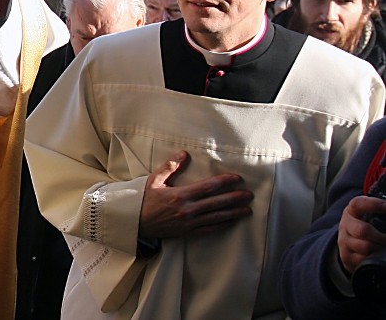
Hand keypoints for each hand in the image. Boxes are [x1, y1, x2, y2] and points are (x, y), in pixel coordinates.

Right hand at [138, 150, 252, 239]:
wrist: (136, 222)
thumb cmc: (145, 200)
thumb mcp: (154, 180)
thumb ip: (170, 167)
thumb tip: (184, 154)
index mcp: (180, 195)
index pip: (208, 187)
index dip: (224, 182)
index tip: (237, 179)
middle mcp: (187, 210)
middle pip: (216, 203)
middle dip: (234, 198)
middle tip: (249, 194)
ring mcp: (189, 223)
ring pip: (216, 217)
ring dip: (233, 212)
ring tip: (247, 209)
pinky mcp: (188, 233)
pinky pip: (209, 229)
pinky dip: (222, 224)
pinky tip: (232, 221)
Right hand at [337, 195, 385, 273]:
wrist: (347, 242)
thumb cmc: (363, 225)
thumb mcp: (367, 214)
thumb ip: (378, 213)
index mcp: (351, 211)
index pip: (358, 204)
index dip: (374, 205)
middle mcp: (346, 225)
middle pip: (363, 230)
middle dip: (381, 236)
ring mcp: (345, 241)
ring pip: (365, 247)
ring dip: (379, 248)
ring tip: (383, 247)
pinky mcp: (346, 257)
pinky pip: (363, 260)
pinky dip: (374, 258)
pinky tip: (377, 254)